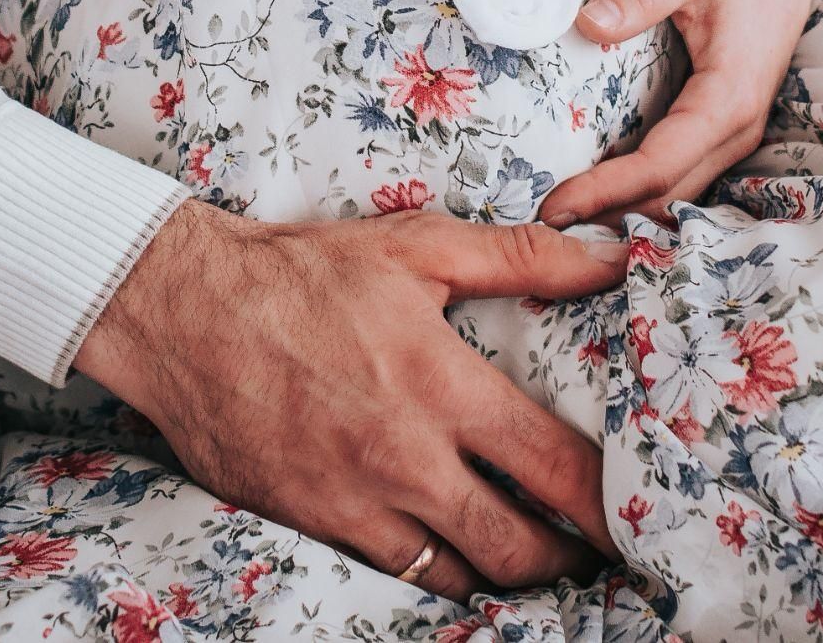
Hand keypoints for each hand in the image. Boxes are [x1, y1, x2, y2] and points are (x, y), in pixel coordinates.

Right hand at [75, 201, 623, 599]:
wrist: (184, 312)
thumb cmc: (303, 272)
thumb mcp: (416, 246)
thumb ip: (521, 258)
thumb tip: (611, 257)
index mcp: (444, 384)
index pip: (556, 466)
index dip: (609, 503)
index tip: (638, 513)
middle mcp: (409, 456)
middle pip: (519, 545)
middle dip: (570, 557)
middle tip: (595, 551)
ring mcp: (359, 500)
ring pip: (461, 574)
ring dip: (507, 576)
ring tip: (535, 562)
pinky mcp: (315, 522)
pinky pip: (396, 574)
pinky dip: (437, 575)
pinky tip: (457, 561)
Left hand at [538, 0, 822, 226]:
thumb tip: (586, 24)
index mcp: (729, 99)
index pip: (658, 164)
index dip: (604, 190)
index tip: (553, 204)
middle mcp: (738, 131)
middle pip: (667, 194)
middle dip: (606, 215)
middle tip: (542, 224)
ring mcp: (735, 137)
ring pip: (678, 195)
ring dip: (624, 212)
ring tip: (564, 222)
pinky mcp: (724, 133)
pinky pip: (682, 178)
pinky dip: (642, 194)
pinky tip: (599, 197)